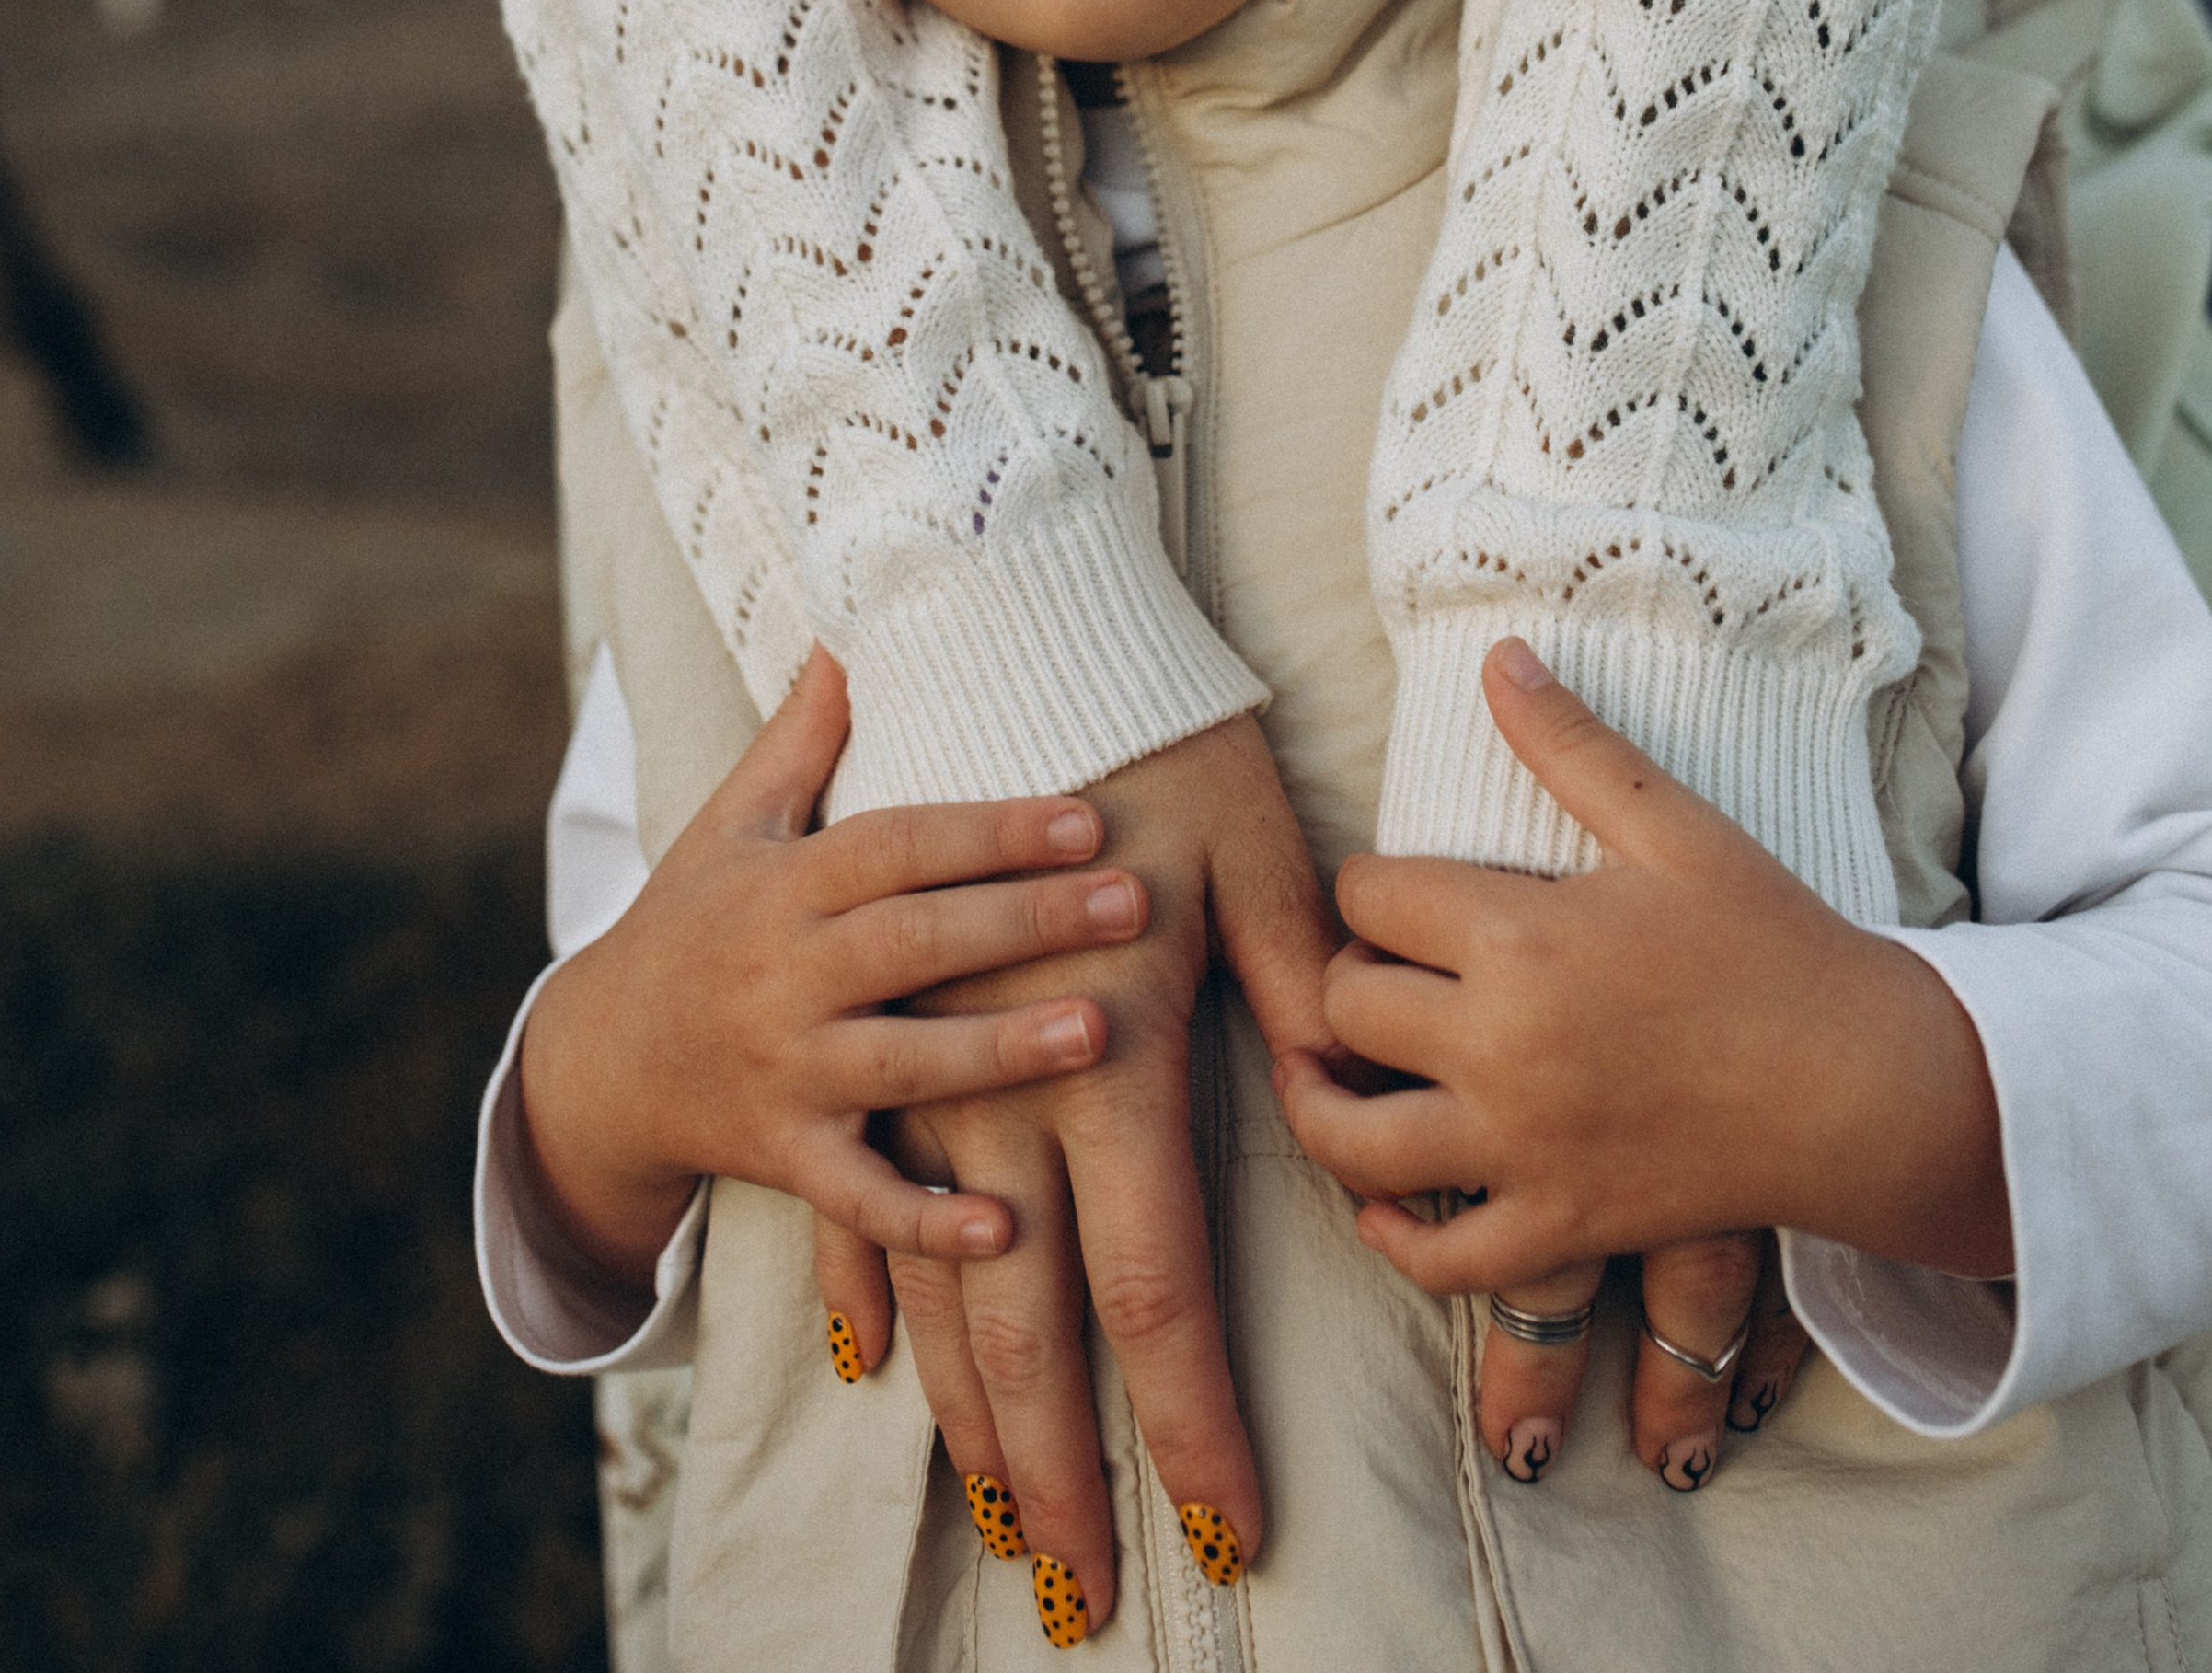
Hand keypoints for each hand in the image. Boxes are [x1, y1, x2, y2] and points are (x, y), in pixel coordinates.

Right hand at [517, 648, 1146, 1287]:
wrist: (599, 1064)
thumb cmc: (695, 920)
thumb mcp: (736, 819)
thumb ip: (807, 731)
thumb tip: (854, 618)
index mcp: (786, 884)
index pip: (898, 845)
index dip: (990, 830)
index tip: (1089, 813)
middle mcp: (783, 975)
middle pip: (913, 943)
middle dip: (1027, 920)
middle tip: (1137, 900)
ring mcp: (784, 1071)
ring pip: (899, 1064)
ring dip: (999, 1054)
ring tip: (1099, 1031)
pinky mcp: (784, 1157)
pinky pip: (858, 1195)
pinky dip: (925, 1218)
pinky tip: (1005, 1225)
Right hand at [815, 711, 1334, 1637]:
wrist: (979, 635)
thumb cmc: (1144, 720)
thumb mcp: (1257, 833)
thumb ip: (1307, 971)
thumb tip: (1356, 1097)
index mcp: (1116, 1052)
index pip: (1155, 1287)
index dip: (1187, 1422)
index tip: (1226, 1527)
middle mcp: (1008, 1089)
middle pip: (1030, 1329)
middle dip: (1062, 1472)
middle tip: (1081, 1594)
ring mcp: (921, 1070)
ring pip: (939, 1288)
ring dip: (972, 1417)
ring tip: (1003, 1524)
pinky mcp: (870, 1034)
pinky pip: (855, 1196)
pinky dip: (874, 1290)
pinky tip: (886, 1373)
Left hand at [1273, 639, 2009, 1490]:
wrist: (1868, 1085)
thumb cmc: (1775, 943)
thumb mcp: (1672, 826)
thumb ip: (1571, 743)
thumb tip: (1498, 655)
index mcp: (1521, 936)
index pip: (1366, 899)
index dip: (1370, 888)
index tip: (1401, 895)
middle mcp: (1503, 1046)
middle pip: (1346, 1010)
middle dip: (1350, 982)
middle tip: (1383, 973)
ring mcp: (1527, 1149)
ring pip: (1356, 1143)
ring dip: (1323, 1108)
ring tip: (1322, 1077)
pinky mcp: (1562, 1227)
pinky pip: (1441, 1257)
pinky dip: (1396, 1236)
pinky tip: (1386, 1199)